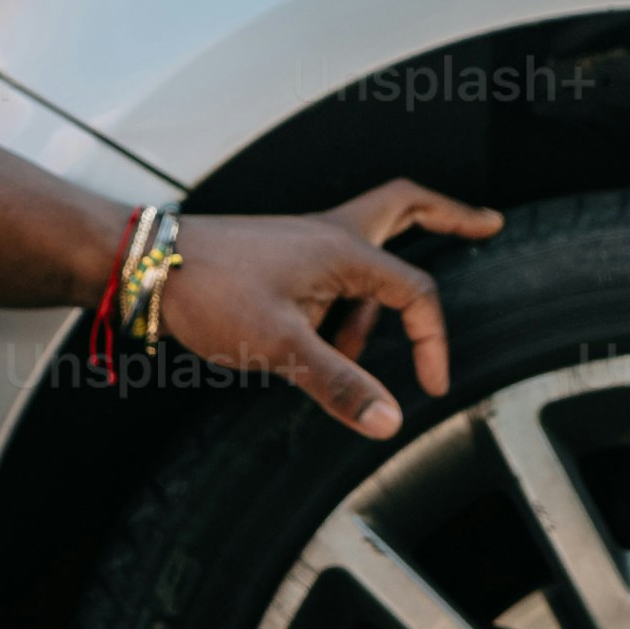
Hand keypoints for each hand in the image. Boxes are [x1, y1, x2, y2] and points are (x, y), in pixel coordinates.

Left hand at [151, 180, 505, 435]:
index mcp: (344, 250)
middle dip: (449, 216)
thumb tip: (390, 421)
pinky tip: (319, 341)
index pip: (417, 293)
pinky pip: (332, 270)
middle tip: (486, 223)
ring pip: (367, 249)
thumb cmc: (208, 292)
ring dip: (379, 296)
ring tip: (359, 351)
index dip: (433, 342)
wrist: (143, 265)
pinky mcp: (279, 257)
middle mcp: (330, 234)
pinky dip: (342, 302)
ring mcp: (303, 241)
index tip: (430, 386)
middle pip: (405, 207)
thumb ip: (338, 384)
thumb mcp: (280, 346)